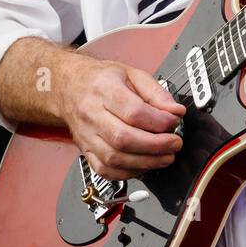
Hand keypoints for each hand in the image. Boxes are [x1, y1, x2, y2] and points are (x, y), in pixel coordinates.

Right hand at [57, 53, 185, 180]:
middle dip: (155, 145)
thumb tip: (176, 111)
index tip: (174, 122)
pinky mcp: (85, 151)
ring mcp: (86, 135)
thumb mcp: (131, 74)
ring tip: (165, 157)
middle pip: (124, 138)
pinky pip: (105, 170)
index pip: (133, 111)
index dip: (159, 121)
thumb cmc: (101, 79)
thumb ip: (156, 92)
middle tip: (174, 143)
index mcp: (104, 89)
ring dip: (146, 162)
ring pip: (114, 158)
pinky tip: (144, 165)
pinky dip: (128, 172)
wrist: (70, 87)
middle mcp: (91, 113)